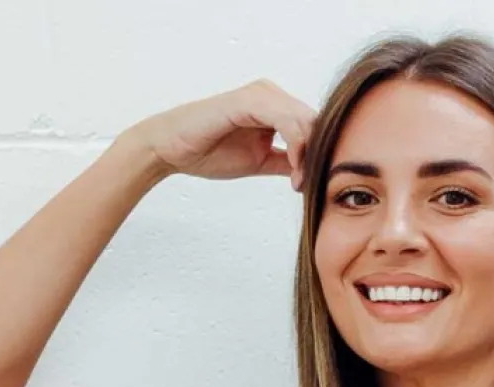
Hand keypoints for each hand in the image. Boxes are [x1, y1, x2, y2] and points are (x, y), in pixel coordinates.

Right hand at [126, 80, 316, 191]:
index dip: (320, 154)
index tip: (309, 184)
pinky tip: (293, 168)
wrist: (174, 150)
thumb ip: (286, 162)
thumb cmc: (211, 151)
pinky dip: (296, 144)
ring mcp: (261, 95)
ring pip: (305, 119)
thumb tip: (312, 174)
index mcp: (275, 107)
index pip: (313, 126)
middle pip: (315, 121)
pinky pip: (286, 119)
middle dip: (318, 154)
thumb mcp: (260, 161)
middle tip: (306, 185)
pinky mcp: (249, 101)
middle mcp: (271, 95)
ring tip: (297, 180)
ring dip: (308, 153)